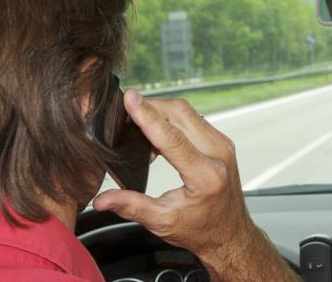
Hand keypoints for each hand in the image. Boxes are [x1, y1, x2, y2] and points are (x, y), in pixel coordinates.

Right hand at [93, 91, 253, 256]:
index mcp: (206, 175)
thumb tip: (101, 200)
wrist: (230, 233)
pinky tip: (157, 135)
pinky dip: (172, 119)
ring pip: (187, 112)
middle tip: (125, 111)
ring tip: (139, 129)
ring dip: (161, 112)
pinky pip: (193, 118)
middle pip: (180, 113)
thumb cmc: (201, 230)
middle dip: (150, 107)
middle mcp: (218, 154)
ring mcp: (222, 144)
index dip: (148, 116)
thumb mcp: (163, 223)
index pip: (172, 138)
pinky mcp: (220, 141)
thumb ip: (131, 207)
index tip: (130, 98)